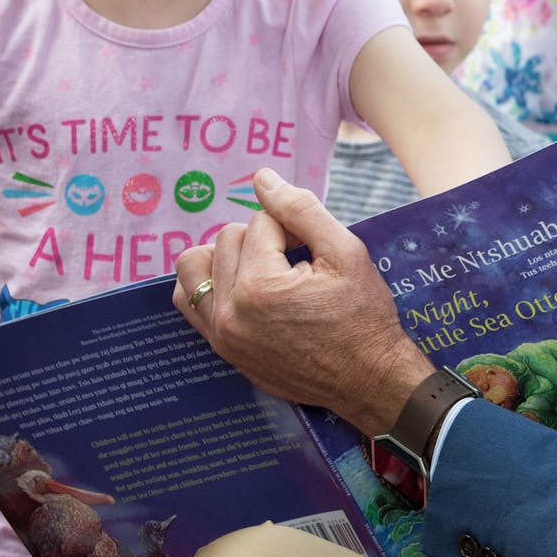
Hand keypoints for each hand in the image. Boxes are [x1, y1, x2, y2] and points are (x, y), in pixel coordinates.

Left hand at [173, 168, 434, 434]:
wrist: (368, 379)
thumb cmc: (364, 315)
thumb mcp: (346, 253)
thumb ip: (301, 210)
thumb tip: (261, 178)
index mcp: (260, 286)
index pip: (260, 223)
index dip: (292, 227)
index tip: (313, 250)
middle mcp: (230, 312)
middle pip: (227, 239)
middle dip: (262, 240)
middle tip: (297, 262)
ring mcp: (220, 334)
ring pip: (194, 266)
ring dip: (225, 256)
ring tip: (261, 268)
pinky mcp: (221, 349)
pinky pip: (188, 301)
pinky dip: (208, 283)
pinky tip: (241, 286)